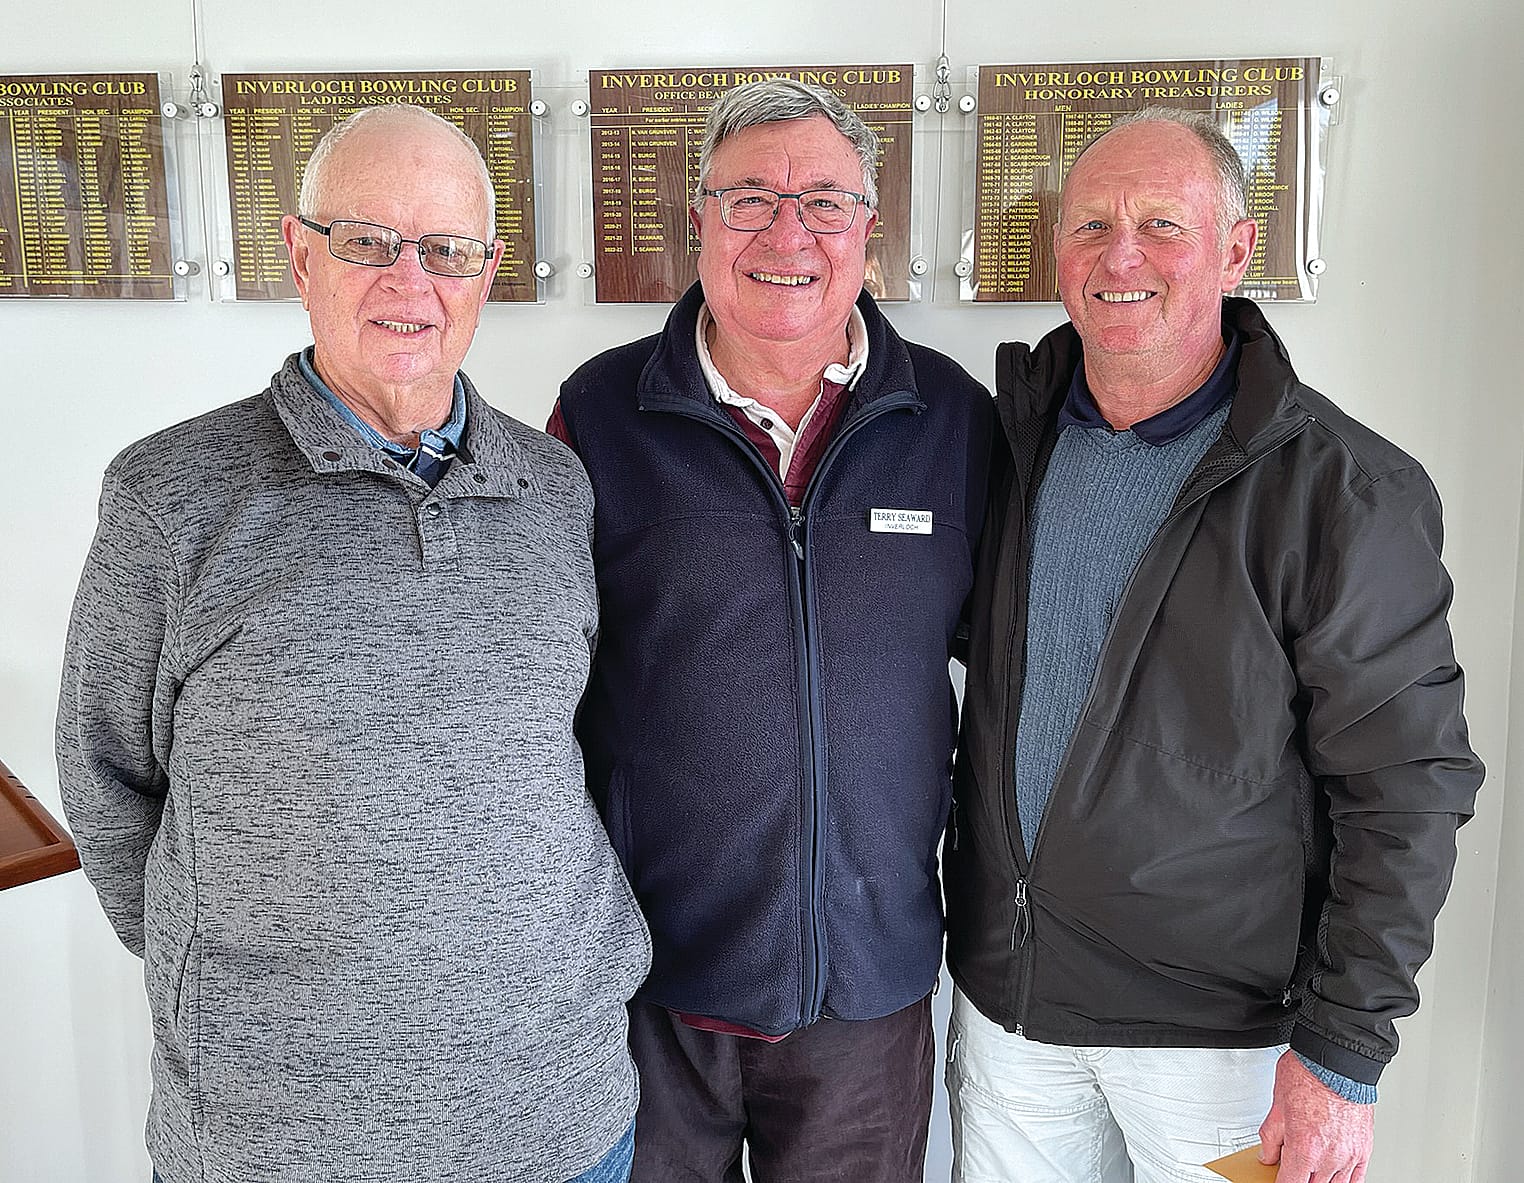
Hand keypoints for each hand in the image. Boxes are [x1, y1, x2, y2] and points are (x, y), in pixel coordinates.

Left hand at [1258, 1050, 1373, 1182]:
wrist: (1336, 1061)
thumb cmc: (1308, 1076)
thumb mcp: (1276, 1107)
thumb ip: (1270, 1138)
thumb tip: (1268, 1155)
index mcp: (1304, 1148)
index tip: (1277, 1179)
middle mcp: (1329, 1157)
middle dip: (1299, 1179)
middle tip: (1291, 1169)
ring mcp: (1349, 1155)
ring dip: (1320, 1181)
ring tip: (1310, 1172)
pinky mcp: (1364, 1149)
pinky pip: (1357, 1178)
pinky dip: (1344, 1181)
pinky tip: (1335, 1179)